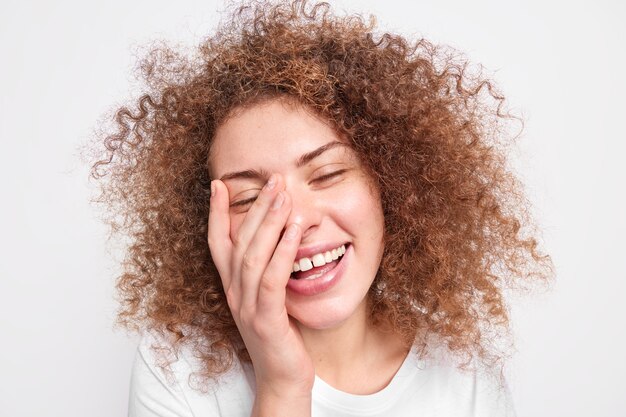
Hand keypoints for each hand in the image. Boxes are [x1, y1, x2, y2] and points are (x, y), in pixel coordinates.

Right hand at [208, 174, 314, 408]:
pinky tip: (294, 232)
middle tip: (273, 179)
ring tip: (284, 196)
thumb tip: (278, 238)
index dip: (215, 213)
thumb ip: (266, 271)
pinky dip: (282, 253)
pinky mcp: (266, 320)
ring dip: (269, 223)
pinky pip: (272, 280)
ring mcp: (246, 307)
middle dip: (255, 207)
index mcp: (232, 286)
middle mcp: (234, 293)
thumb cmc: (279, 337)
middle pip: (239, 242)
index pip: (218, 242)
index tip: (218, 183)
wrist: (282, 380)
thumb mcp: (267, 299)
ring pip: (253, 256)